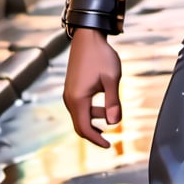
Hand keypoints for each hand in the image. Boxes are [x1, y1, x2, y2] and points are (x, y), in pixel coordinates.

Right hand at [63, 28, 122, 147]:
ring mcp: (69, 93)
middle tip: (109, 139)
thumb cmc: (101, 56)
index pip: (84, 128)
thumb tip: (115, 122)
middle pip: (79, 125)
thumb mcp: (112, 79)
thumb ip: (113, 101)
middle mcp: (69, 98)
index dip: (96, 139)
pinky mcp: (72, 88)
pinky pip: (79, 107)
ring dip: (94, 119)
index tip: (109, 145)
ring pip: (79, 115)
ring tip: (111, 113)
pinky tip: (103, 107)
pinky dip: (90, 111)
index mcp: (78, 99)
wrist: (88, 37)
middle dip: (94, 133)